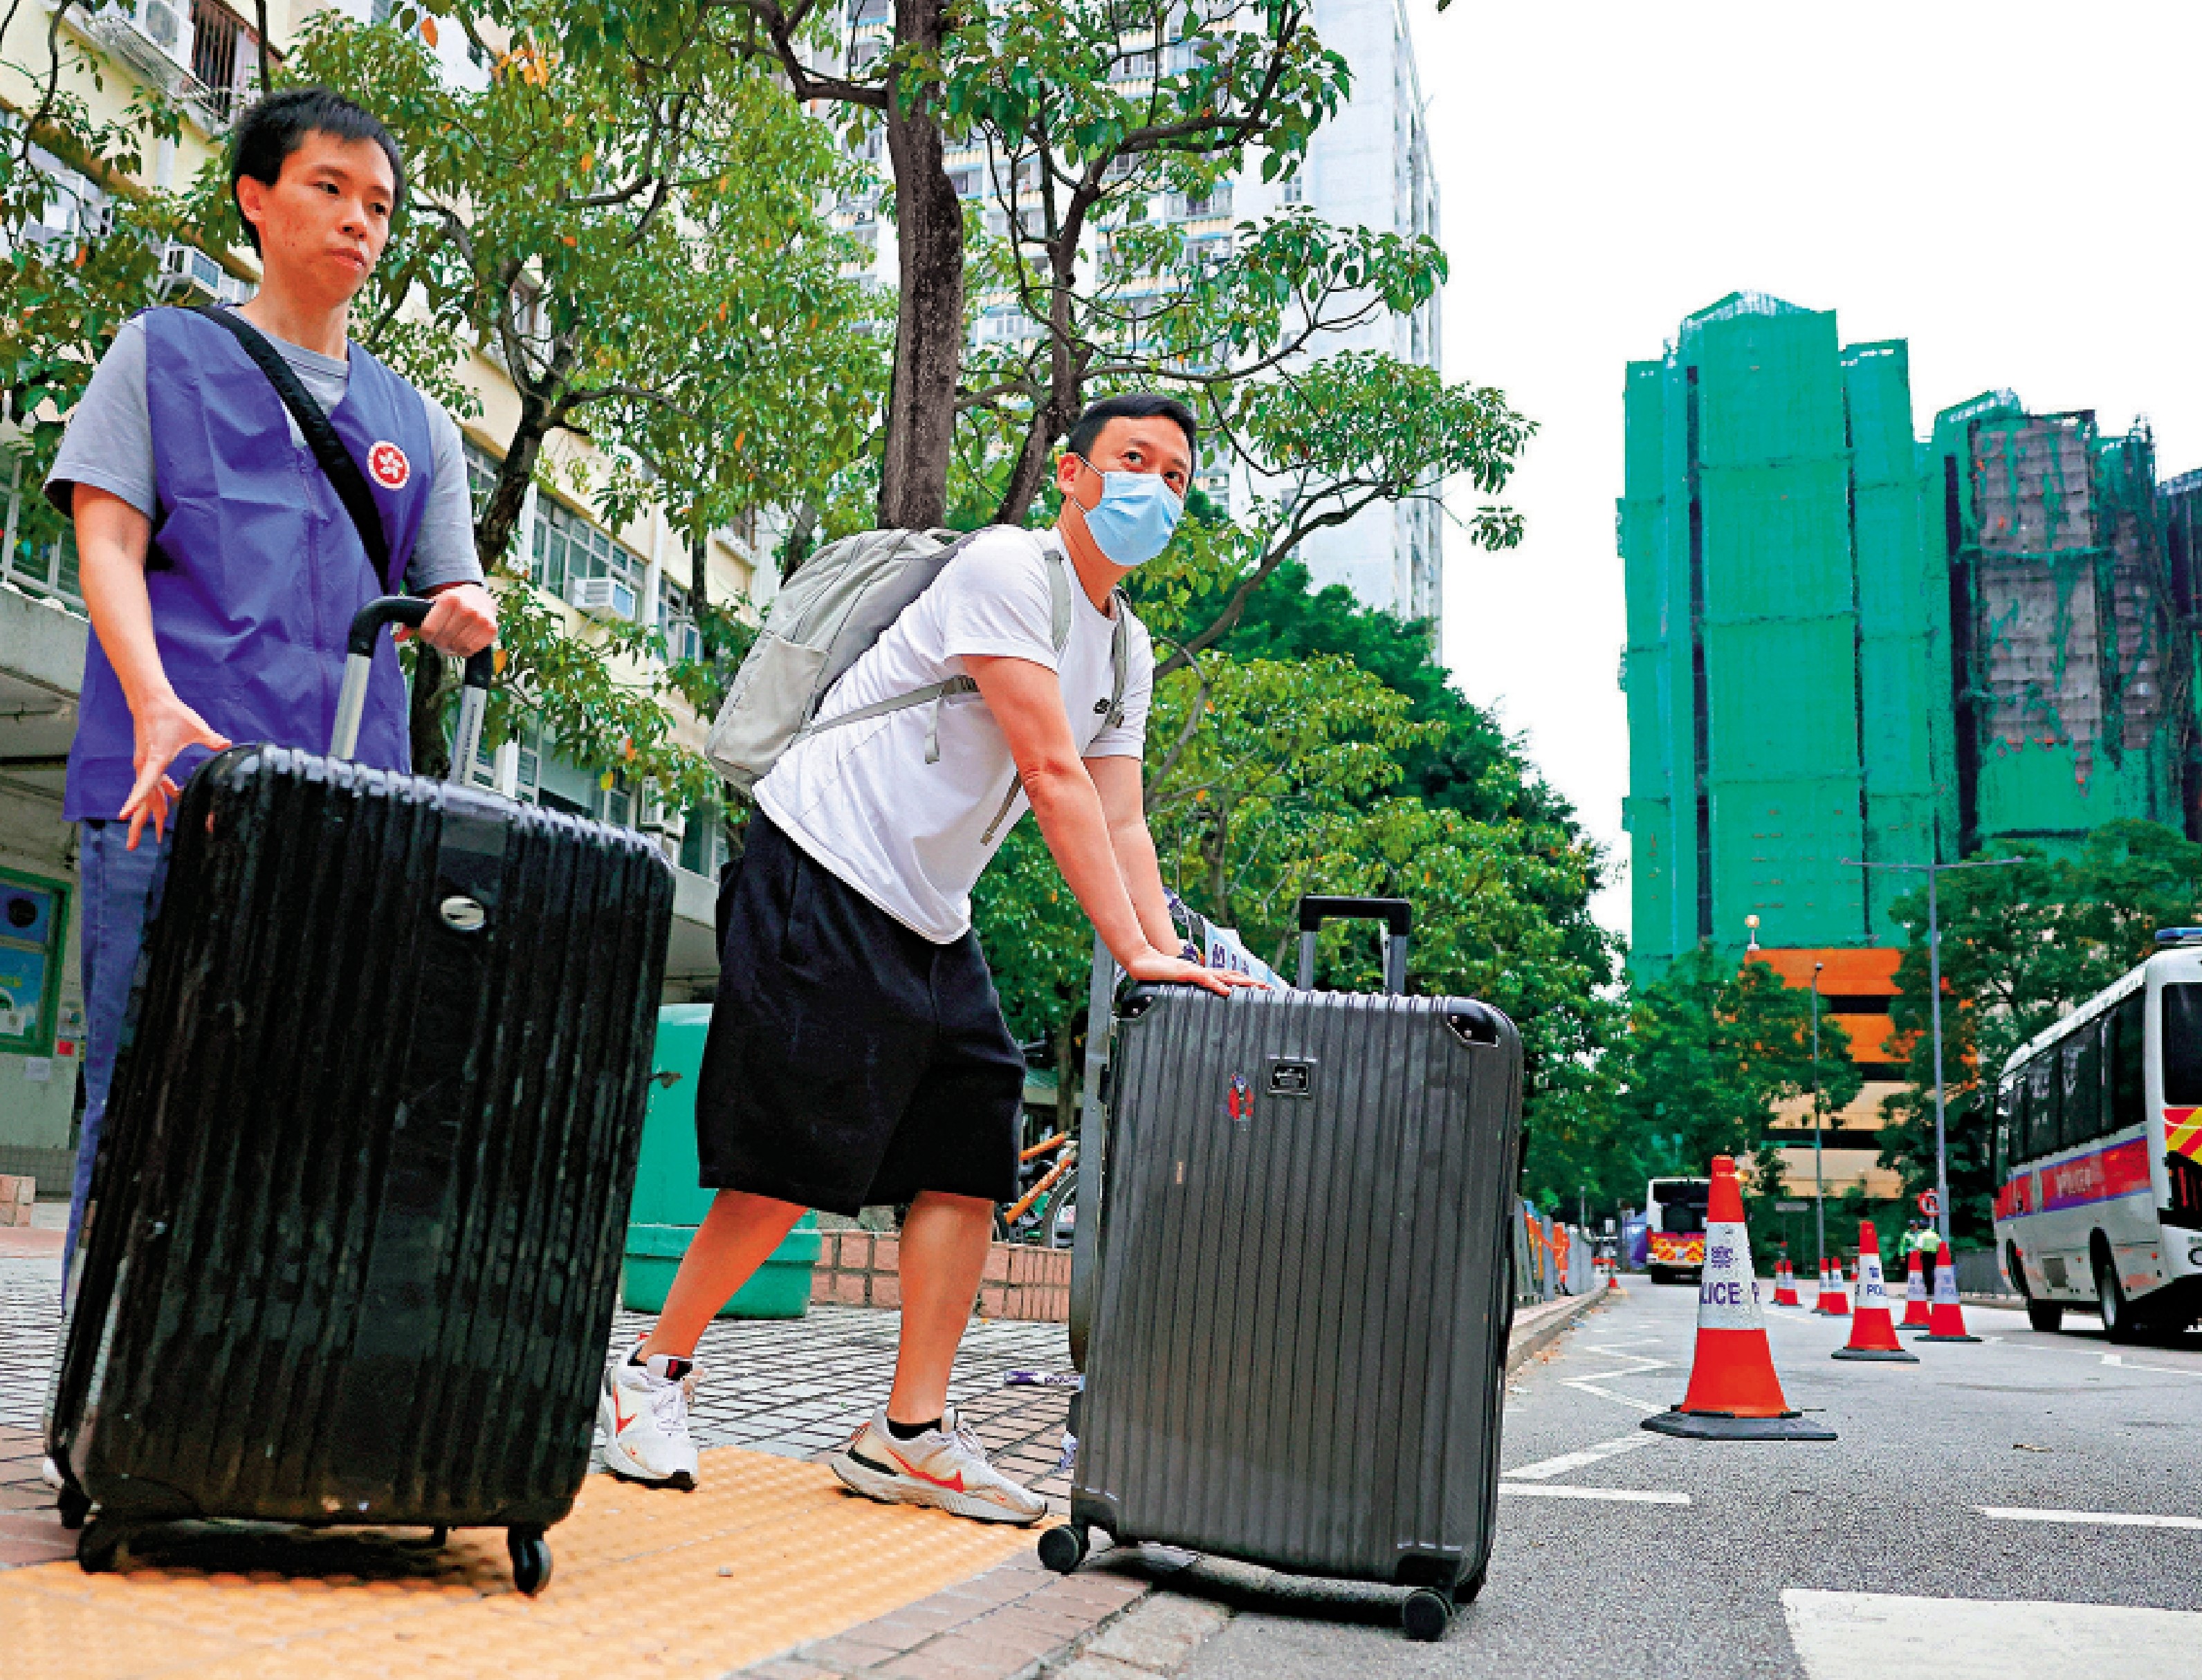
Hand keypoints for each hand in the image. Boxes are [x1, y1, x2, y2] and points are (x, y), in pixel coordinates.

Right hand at [121, 691, 230, 849]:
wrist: (151, 700)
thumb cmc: (172, 713)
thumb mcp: (195, 726)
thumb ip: (210, 738)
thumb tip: (226, 744)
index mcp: (155, 760)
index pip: (145, 785)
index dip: (136, 801)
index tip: (123, 816)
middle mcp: (145, 766)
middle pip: (140, 800)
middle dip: (137, 823)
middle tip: (132, 847)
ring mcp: (145, 765)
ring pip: (147, 795)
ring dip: (150, 814)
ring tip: (155, 835)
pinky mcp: (149, 762)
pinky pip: (154, 784)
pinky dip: (162, 794)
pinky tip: (174, 798)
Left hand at [400, 583, 497, 657]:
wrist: (478, 595)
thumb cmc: (451, 602)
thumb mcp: (432, 604)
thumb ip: (413, 621)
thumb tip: (398, 638)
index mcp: (449, 599)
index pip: (428, 630)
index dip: (426, 636)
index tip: (429, 634)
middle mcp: (466, 608)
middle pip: (442, 640)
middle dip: (438, 643)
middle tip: (440, 639)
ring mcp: (480, 619)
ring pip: (457, 647)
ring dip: (451, 648)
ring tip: (451, 641)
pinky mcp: (491, 629)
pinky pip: (470, 651)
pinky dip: (464, 651)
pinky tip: (463, 642)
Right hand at [1121, 945, 1270, 998]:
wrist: (1141, 961)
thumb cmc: (1156, 973)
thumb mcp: (1176, 986)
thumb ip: (1187, 991)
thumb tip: (1196, 1000)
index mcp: (1202, 975)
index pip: (1228, 977)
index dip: (1244, 982)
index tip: (1259, 988)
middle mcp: (1202, 971)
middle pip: (1232, 975)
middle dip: (1251, 982)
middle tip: (1268, 988)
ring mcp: (1195, 971)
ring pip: (1224, 975)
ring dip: (1241, 982)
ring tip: (1256, 987)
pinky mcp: (1185, 973)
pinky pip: (1204, 979)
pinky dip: (1216, 985)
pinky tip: (1226, 991)